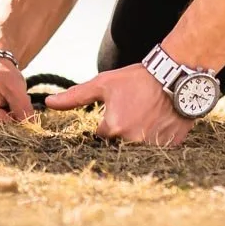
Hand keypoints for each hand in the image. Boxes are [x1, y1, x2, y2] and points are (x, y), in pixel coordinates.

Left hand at [44, 64, 191, 145]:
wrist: (175, 76)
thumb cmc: (137, 79)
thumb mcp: (103, 84)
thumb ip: (75, 96)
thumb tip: (49, 103)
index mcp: (113, 128)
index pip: (100, 135)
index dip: (108, 122)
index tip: (119, 110)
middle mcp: (131, 142)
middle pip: (118, 144)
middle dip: (123, 131)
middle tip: (134, 112)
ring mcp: (153, 147)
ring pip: (138, 148)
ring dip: (140, 136)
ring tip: (147, 117)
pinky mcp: (171, 147)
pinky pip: (158, 149)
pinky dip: (157, 138)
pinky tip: (160, 122)